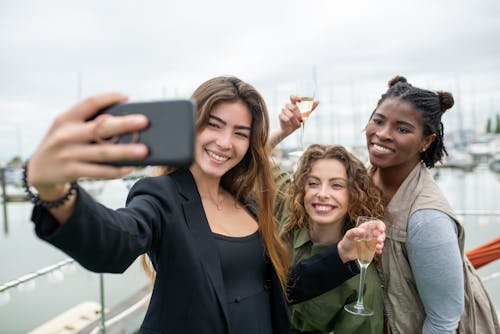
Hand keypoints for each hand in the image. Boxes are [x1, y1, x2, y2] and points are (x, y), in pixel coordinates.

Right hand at [28, 93, 148, 191]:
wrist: (38, 171)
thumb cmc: (63, 145)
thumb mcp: (67, 129)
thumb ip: (88, 123)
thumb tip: (123, 121)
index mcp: (66, 119)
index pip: (89, 103)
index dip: (109, 98)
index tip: (126, 97)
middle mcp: (66, 135)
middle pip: (100, 127)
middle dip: (124, 124)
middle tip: (144, 121)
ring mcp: (68, 154)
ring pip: (102, 152)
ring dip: (125, 151)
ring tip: (143, 150)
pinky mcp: (71, 171)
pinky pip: (98, 171)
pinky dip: (115, 170)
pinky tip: (129, 168)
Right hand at [269, 95, 318, 147]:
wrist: (290, 129)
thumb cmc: (297, 121)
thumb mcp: (305, 115)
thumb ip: (310, 108)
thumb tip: (318, 101)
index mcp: (293, 104)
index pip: (292, 97)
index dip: (296, 98)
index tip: (300, 101)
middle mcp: (288, 106)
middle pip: (293, 107)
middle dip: (298, 115)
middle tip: (300, 120)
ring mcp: (283, 110)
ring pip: (290, 114)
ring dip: (294, 121)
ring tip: (295, 123)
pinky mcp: (280, 116)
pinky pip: (286, 118)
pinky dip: (289, 123)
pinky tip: (289, 124)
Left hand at [337, 219, 385, 262]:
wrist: (345, 253)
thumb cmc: (346, 241)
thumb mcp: (348, 235)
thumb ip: (354, 232)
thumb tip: (363, 230)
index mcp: (365, 228)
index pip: (376, 224)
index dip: (381, 225)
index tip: (382, 230)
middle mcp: (369, 234)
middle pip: (380, 233)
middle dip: (382, 236)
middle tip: (379, 240)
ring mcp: (371, 241)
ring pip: (380, 240)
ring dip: (382, 243)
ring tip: (378, 247)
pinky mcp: (371, 248)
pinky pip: (378, 248)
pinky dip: (379, 249)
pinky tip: (378, 251)